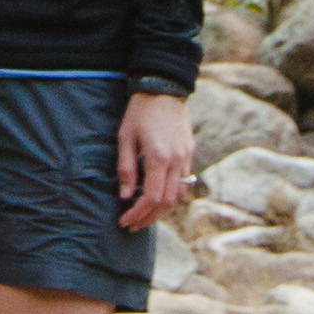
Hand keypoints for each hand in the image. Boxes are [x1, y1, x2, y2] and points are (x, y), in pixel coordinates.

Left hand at [112, 91, 195, 231]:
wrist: (164, 88)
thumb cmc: (140, 111)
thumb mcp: (125, 138)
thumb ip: (126, 168)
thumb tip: (125, 196)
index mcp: (158, 158)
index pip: (150, 198)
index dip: (137, 213)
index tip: (124, 220)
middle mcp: (176, 161)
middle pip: (166, 202)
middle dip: (148, 218)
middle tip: (132, 224)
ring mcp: (186, 157)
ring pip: (178, 195)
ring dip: (161, 209)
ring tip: (144, 214)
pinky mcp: (189, 153)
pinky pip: (184, 182)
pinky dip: (171, 195)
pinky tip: (157, 196)